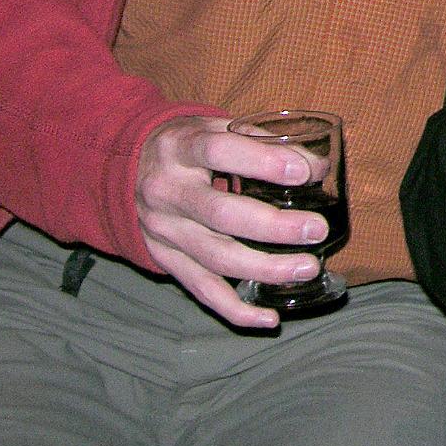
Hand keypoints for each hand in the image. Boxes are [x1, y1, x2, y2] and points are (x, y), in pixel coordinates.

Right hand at [136, 113, 330, 329]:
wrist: (126, 168)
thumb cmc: (189, 145)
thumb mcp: (216, 127)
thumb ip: (265, 141)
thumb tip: (319, 168)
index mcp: (181, 147)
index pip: (219, 152)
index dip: (262, 162)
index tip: (303, 173)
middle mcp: (168, 191)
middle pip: (221, 214)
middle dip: (274, 226)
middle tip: (317, 230)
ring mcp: (164, 230)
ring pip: (216, 258)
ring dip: (266, 269)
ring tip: (307, 268)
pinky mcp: (165, 260)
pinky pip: (201, 290)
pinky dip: (235, 309)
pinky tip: (269, 317)